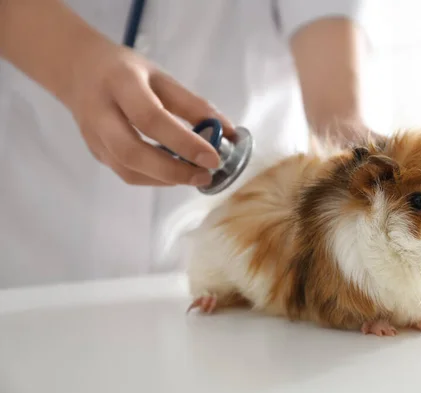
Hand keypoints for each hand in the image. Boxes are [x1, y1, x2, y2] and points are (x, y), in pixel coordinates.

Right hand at [0, 0, 233, 186]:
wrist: (76, 70)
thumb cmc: (125, 71)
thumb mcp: (161, 77)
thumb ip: (193, 105)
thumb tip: (229, 132)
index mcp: (120, 84)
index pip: (150, 118)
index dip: (184, 142)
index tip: (214, 157)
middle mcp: (101, 113)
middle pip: (132, 153)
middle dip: (173, 171)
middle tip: (205, 175)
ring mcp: (94, 137)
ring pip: (128, 170)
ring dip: (166, 179)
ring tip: (196, 176)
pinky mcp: (95, 153)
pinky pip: (126, 173)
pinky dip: (155, 179)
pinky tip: (175, 173)